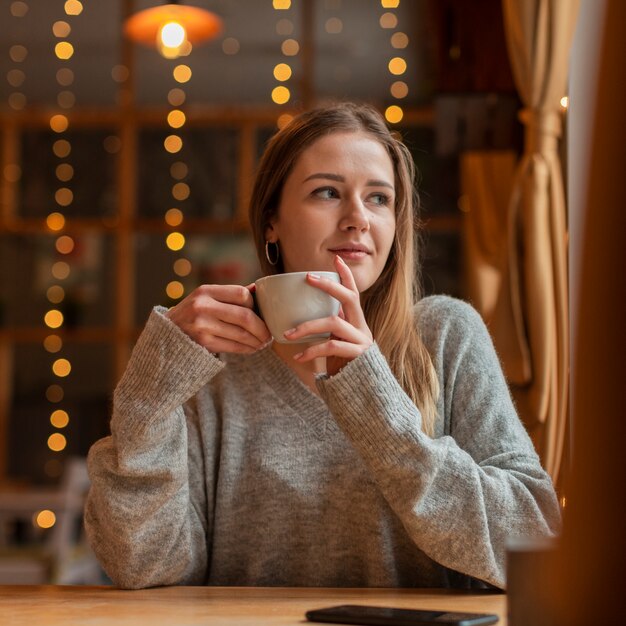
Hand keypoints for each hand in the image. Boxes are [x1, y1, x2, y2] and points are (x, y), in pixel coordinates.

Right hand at [165, 284, 270, 354]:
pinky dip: (247, 348)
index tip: (260, 314)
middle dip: (262, 328)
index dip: (255, 305)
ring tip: (263, 342)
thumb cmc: (192, 314)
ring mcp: (202, 325)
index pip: (242, 294)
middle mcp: (203, 306)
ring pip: (241, 334)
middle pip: (245, 316)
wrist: (166, 336)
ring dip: (257, 340)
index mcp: (206, 291)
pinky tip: (252, 348)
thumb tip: (258, 288)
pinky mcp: (203, 343)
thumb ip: (230, 295)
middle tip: (269, 334)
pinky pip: (233, 346)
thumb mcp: (206, 298)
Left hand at [283, 255, 373, 375]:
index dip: (346, 276)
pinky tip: (298, 356)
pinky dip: (311, 350)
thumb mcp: (335, 344)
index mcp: (356, 322)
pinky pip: (331, 346)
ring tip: (287, 334)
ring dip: (307, 326)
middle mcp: (362, 328)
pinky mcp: (358, 356)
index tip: (336, 259)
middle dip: (329, 285)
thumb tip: (300, 318)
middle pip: (349, 299)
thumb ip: (327, 330)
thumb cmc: (343, 368)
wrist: (362, 394)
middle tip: (309, 277)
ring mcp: (362, 341)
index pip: (353, 293)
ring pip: (333, 323)